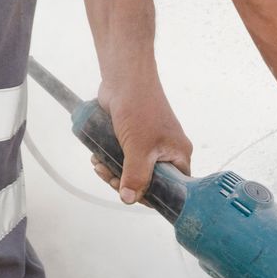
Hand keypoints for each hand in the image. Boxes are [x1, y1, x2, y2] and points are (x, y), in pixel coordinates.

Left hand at [91, 77, 192, 202]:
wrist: (124, 78)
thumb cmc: (139, 107)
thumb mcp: (139, 148)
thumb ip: (135, 176)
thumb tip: (128, 199)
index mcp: (179, 155)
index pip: (173, 187)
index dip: (152, 196)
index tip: (132, 194)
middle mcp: (167, 152)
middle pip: (149, 181)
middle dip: (126, 182)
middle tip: (110, 178)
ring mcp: (150, 145)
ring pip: (133, 170)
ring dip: (114, 173)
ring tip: (99, 166)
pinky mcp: (134, 138)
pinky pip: (124, 158)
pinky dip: (111, 161)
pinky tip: (98, 158)